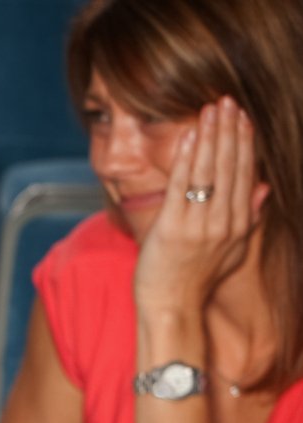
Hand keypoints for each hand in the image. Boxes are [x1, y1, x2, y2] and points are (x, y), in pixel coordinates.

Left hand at [135, 97, 269, 315]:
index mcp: (239, 224)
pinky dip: (186, 160)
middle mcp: (223, 222)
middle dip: (229, 131)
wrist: (172, 306)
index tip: (243, 117)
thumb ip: (250, 216)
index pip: (245, 174)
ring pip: (208, 172)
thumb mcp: (233, 249)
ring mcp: (198, 225)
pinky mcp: (172, 229)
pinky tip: (189, 136)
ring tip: (211, 109)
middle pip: (230, 167)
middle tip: (228, 101)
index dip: (245, 143)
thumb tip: (265, 186)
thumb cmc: (196, 278)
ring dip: (210, 136)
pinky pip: (182, 187)